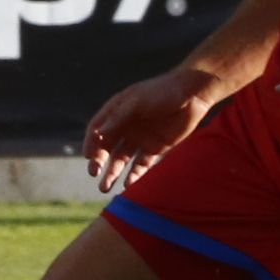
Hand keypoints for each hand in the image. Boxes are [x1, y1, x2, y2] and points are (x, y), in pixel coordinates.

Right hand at [83, 65, 222, 195]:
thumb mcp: (137, 101)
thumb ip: (118, 118)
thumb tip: (98, 135)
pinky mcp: (155, 149)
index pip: (97, 130)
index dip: (91, 143)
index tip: (88, 156)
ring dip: (112, 173)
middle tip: (94, 173)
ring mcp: (139, 139)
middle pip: (106, 147)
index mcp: (117, 112)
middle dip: (99, 161)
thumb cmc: (161, 92)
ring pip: (121, 160)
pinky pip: (141, 165)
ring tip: (104, 188)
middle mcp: (125, 127)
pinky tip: (128, 185)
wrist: (191, 95)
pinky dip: (134, 175)